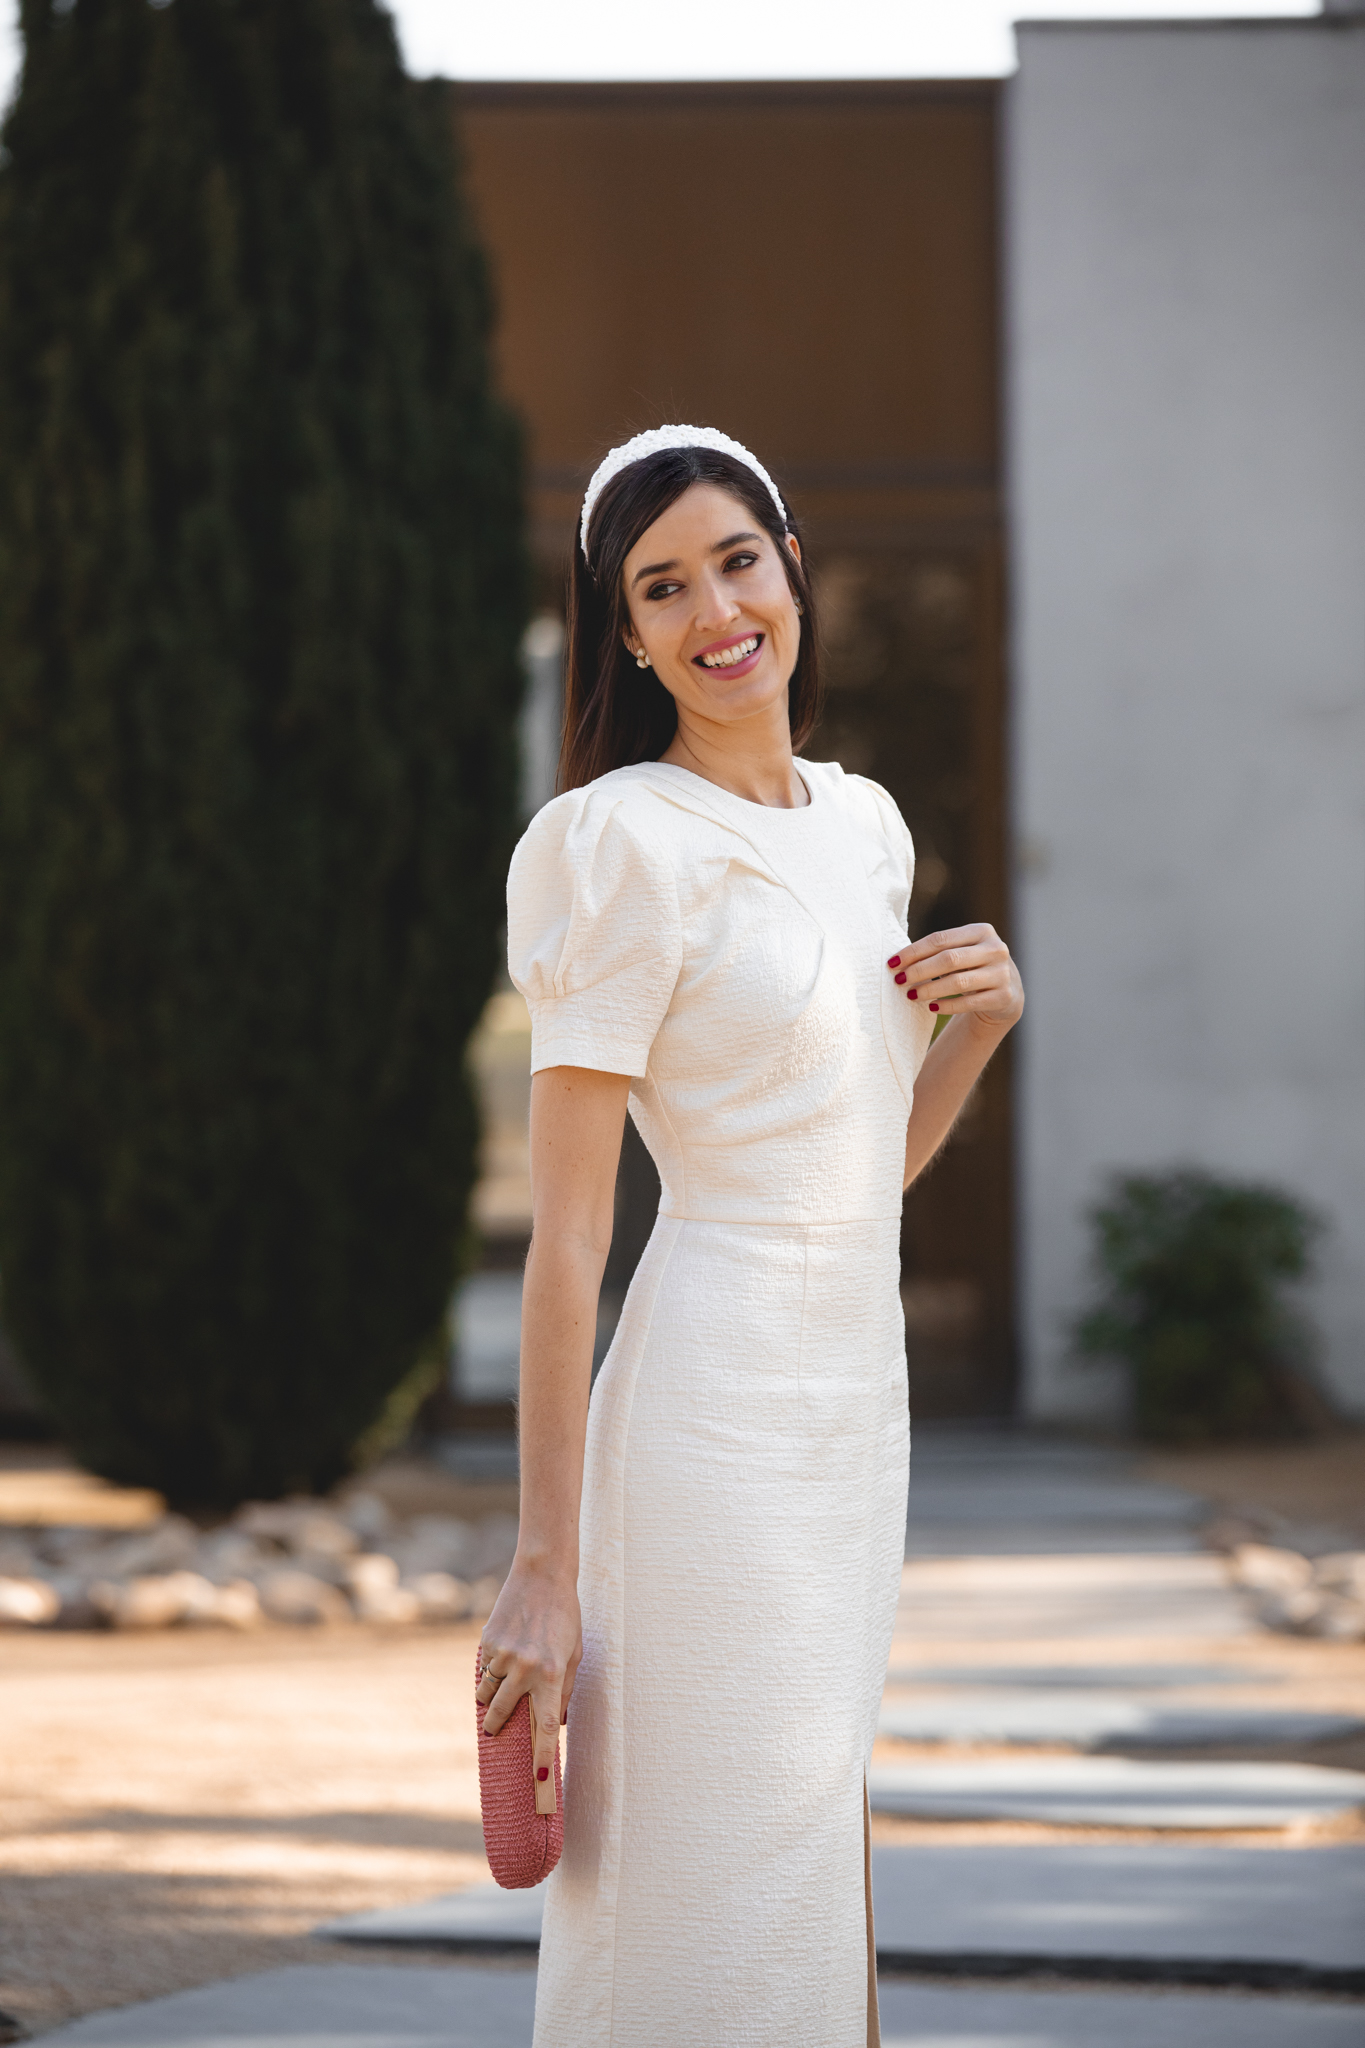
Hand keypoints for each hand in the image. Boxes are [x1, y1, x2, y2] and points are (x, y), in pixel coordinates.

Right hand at [476, 1558, 581, 1786]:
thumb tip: (559, 1722)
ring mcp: (504, 1655)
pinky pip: (483, 1669)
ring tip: (496, 1693)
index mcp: (552, 1674)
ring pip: (486, 1693)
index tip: (538, 1779)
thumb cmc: (565, 1616)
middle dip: (497, 1728)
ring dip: (489, 1699)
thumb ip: (566, 1689)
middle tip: (493, 1733)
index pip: (546, 1726)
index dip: (541, 1756)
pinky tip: (498, 1661)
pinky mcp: (488, 1641)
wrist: (542, 1575)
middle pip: (504, 1715)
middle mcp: (526, 1668)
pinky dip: (488, 1672)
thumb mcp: (574, 1653)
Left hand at [886, 922, 1023, 1033]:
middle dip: (919, 970)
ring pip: (958, 982)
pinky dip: (946, 1005)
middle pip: (949, 959)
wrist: (1007, 993)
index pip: (941, 939)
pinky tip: (931, 1007)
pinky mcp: (1003, 997)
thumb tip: (897, 961)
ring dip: (930, 989)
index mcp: (982, 931)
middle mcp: (996, 949)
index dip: (914, 951)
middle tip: (899, 981)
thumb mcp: (962, 952)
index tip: (892, 963)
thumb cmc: (972, 968)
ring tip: (911, 995)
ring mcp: (1002, 974)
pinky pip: (968, 1003)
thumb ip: (938, 951)